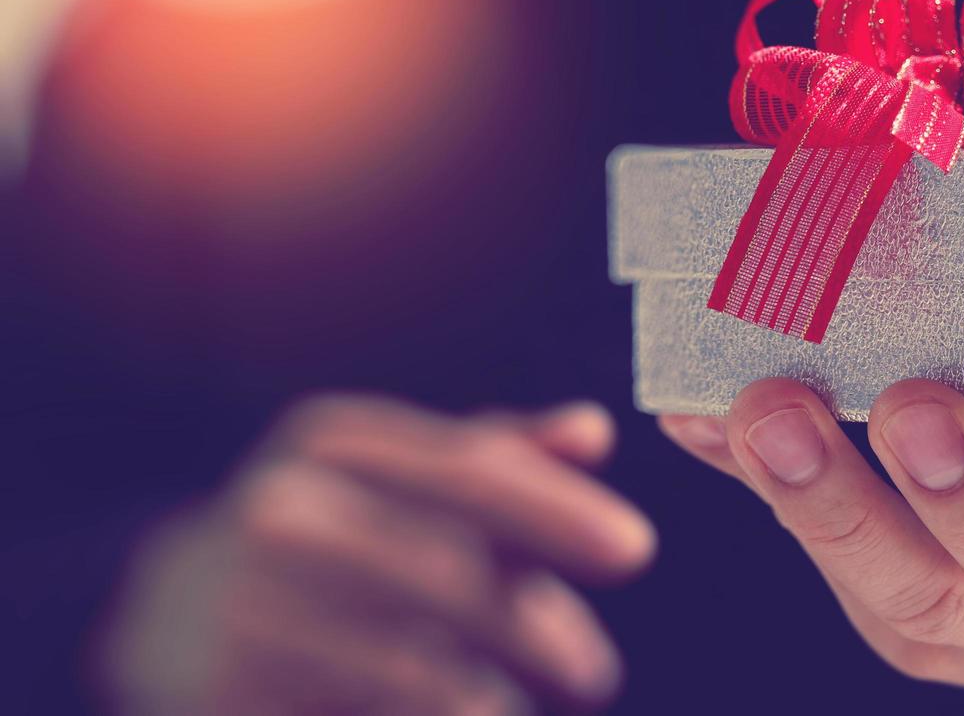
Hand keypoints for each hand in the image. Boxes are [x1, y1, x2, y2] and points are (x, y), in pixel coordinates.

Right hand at [104, 396, 654, 713]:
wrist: (170, 613)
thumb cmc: (334, 531)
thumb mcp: (404, 476)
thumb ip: (503, 458)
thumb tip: (594, 431)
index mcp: (335, 441)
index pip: (467, 471)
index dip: (556, 511)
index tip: (638, 549)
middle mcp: (281, 514)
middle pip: (443, 573)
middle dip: (535, 626)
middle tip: (597, 673)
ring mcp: (241, 612)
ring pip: (406, 668)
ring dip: (486, 699)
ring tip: (516, 711)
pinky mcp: (223, 697)